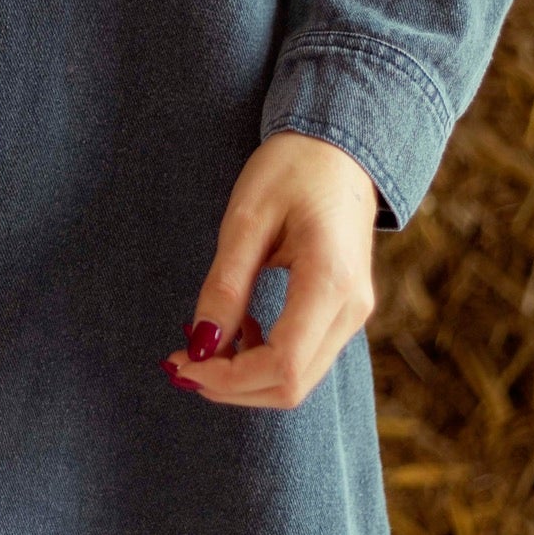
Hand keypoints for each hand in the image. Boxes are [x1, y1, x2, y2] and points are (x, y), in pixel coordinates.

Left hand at [162, 132, 378, 409]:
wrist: (340, 148)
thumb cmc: (292, 169)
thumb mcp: (247, 219)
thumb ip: (225, 286)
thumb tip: (200, 346)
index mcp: (331, 281)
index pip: (283, 366)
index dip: (229, 379)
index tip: (182, 363)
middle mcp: (351, 309)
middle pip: (291, 386)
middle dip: (230, 386)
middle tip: (180, 363)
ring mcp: (353, 314)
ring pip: (298, 380)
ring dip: (244, 378)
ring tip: (202, 345)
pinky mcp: (344, 312)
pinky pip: (304, 357)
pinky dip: (263, 361)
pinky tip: (238, 331)